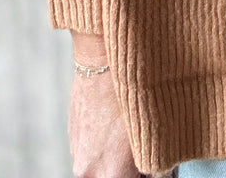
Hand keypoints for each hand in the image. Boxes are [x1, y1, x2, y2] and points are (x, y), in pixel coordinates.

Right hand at [67, 34, 175, 177]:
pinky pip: (90, 150)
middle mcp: (88, 170)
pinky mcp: (72, 135)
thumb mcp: (152, 132)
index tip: (153, 168)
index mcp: (111, 174)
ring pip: (100, 167)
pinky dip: (102, 144)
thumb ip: (152, 163)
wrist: (102, 59)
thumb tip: (154, 171)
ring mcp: (77, 152)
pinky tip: (114, 123)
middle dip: (129, 170)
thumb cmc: (132, 93)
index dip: (148, 176)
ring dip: (114, 159)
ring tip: (128, 133)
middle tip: (144, 152)